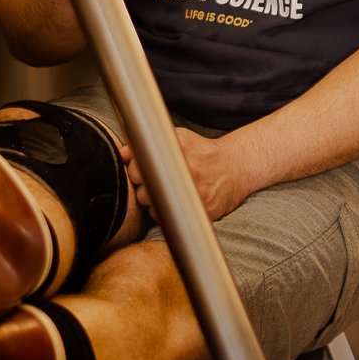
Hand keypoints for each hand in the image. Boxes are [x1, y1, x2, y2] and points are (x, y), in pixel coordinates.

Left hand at [123, 126, 244, 221]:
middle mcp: (190, 170)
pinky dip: (167, 214)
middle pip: (144, 193)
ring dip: (153, 204)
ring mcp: (198, 193)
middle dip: (143, 190)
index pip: (139, 169)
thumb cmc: (202, 152)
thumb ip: (149, 144)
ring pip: (155, 209)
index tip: (140, 172)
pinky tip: (175, 203)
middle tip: (153, 184)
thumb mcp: (178, 139)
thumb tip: (122, 154)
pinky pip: (172, 220)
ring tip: (165, 193)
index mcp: (180, 150)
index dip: (135, 173)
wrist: (236, 167)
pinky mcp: (206, 210)